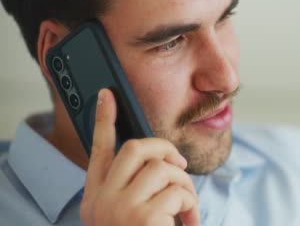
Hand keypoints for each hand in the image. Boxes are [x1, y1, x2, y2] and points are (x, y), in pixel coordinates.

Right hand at [79, 89, 199, 225]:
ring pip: (163, 167)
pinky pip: (178, 190)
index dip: (103, 120)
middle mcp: (101, 200)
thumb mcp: (128, 216)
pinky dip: (192, 204)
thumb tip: (162, 161)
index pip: (98, 150)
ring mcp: (118, 208)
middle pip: (136, 147)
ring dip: (185, 184)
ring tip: (187, 207)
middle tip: (181, 166)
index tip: (108, 95)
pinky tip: (189, 222)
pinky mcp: (141, 217)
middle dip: (166, 149)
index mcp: (97, 198)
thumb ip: (135, 189)